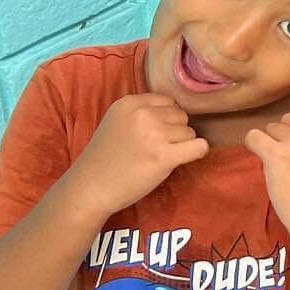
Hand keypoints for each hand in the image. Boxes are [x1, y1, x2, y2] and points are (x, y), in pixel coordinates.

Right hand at [70, 93, 209, 215]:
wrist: (89, 188)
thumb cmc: (105, 158)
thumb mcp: (117, 122)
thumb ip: (143, 113)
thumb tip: (179, 111)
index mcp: (130, 103)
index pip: (168, 102)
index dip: (165, 120)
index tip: (152, 135)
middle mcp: (143, 114)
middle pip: (181, 116)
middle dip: (173, 132)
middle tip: (152, 149)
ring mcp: (154, 134)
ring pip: (190, 132)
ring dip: (180, 146)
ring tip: (156, 158)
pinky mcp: (164, 155)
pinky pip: (199, 147)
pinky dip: (198, 153)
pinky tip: (183, 159)